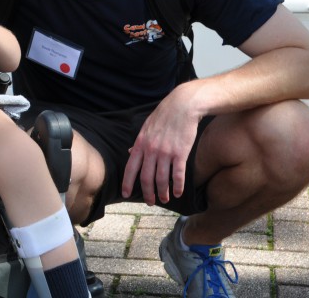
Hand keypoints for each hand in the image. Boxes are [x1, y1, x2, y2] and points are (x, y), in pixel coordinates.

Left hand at [121, 88, 202, 205]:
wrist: (182, 106)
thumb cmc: (164, 116)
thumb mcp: (146, 127)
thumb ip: (139, 142)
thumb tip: (130, 151)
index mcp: (141, 143)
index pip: (131, 167)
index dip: (127, 182)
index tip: (126, 194)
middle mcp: (151, 150)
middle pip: (146, 178)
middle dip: (148, 193)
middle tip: (150, 202)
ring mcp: (166, 152)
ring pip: (162, 179)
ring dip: (163, 192)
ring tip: (165, 199)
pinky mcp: (180, 153)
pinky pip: (178, 175)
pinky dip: (178, 186)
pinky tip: (178, 192)